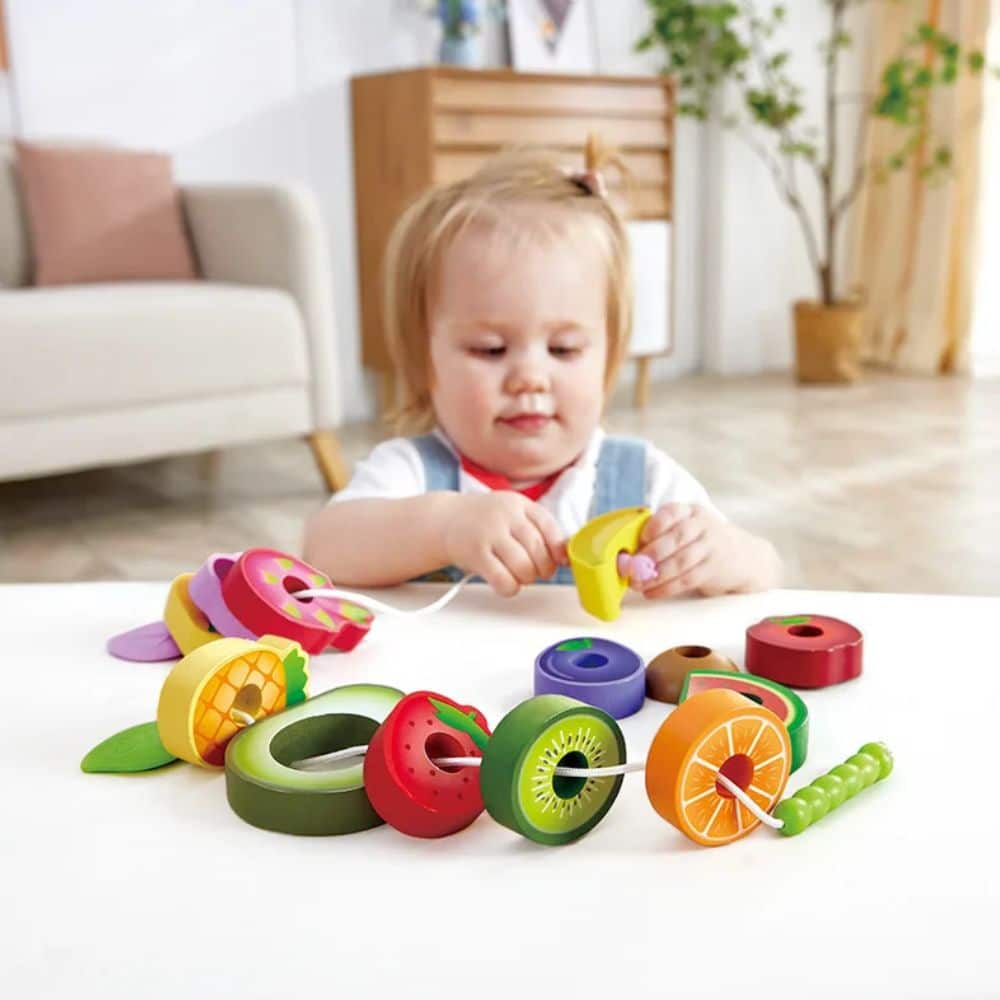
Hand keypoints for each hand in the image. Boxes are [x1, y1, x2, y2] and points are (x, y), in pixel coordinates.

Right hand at [443, 492, 566, 596]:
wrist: (444, 520)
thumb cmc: (484, 521)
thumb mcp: (512, 514)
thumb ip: (537, 529)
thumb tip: (565, 555)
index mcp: (519, 505)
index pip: (549, 527)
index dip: (559, 549)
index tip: (560, 561)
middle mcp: (506, 516)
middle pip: (539, 551)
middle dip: (544, 569)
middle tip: (537, 572)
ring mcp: (490, 534)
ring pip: (524, 567)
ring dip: (527, 579)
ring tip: (520, 576)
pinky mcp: (476, 554)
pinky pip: (504, 580)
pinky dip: (510, 588)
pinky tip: (506, 583)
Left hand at [634, 503, 779, 598]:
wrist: (746, 556)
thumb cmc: (703, 542)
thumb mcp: (689, 528)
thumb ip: (664, 534)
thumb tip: (630, 553)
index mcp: (690, 511)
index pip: (672, 512)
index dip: (655, 525)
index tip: (641, 538)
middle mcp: (703, 525)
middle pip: (675, 538)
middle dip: (650, 554)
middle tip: (632, 567)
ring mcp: (711, 546)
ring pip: (680, 561)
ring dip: (656, 575)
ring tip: (638, 583)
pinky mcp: (714, 568)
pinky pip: (687, 579)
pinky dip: (667, 587)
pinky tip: (652, 592)